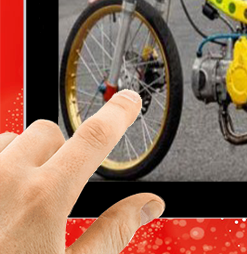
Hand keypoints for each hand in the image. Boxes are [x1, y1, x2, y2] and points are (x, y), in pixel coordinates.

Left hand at [0, 90, 164, 253]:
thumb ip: (114, 231)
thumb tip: (148, 205)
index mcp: (44, 197)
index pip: (95, 137)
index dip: (119, 112)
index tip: (128, 101)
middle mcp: (6, 178)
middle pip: (48, 133)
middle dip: (61, 151)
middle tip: (58, 187)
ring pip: (10, 140)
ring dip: (22, 158)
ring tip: (17, 198)